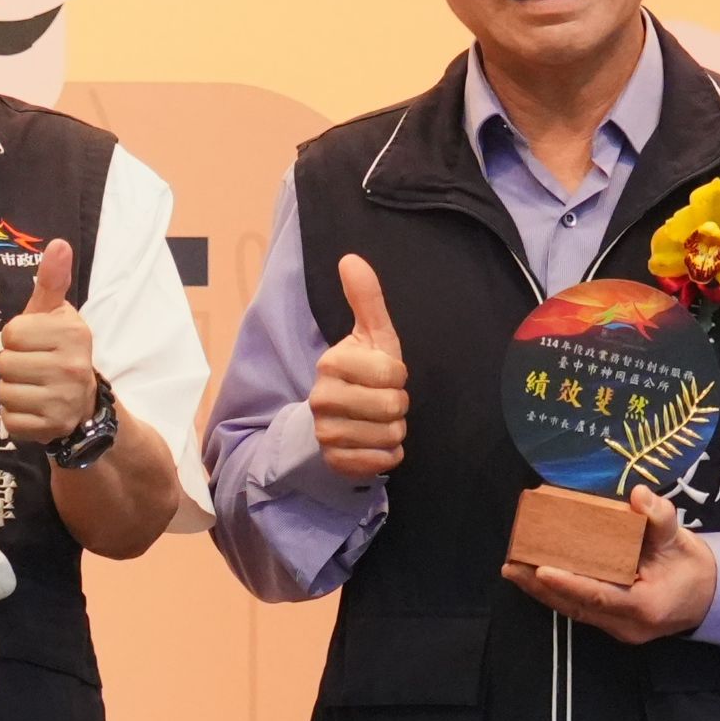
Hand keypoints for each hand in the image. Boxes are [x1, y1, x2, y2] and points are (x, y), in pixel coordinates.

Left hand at [0, 238, 98, 448]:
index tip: (36, 344)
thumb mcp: (56, 314)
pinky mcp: (52, 428)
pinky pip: (9, 421)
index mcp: (72, 333)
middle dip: (13, 366)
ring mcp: (63, 401)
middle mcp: (72, 367)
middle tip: (35, 368)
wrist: (85, 402)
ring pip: (4, 392)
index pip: (11, 332)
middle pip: (5, 363)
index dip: (17, 338)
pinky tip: (35, 409)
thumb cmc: (60, 350)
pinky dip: (16, 417)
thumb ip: (52, 280)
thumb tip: (58, 244)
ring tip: (34, 388)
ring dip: (13, 391)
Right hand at [310, 253, 408, 480]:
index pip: (393, 373)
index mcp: (330, 363)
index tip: (384, 375)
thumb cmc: (363, 372)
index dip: (397, 375)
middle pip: (393, 407)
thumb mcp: (370, 335)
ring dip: (393, 430)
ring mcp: (326, 433)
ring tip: (377, 420)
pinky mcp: (335, 462)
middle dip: (398, 404)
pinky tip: (373, 442)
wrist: (337, 419)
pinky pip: (383, 461)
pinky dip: (388, 454)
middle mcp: (321, 399)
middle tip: (382, 399)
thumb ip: (366, 298)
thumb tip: (351, 258)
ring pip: (390, 435)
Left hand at [504, 485, 718, 642]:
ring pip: (573, 610)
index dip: (570, 583)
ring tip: (513, 568)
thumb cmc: (692, 567)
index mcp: (647, 606)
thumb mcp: (681, 540)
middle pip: (578, 606)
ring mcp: (617, 628)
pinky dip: (555, 592)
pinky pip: (578, 608)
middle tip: (512, 565)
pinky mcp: (610, 623)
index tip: (541, 569)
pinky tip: (533, 575)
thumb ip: (660, 518)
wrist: (707, 596)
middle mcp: (627, 625)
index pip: (602, 595)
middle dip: (542, 587)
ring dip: (542, 591)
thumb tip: (639, 495)